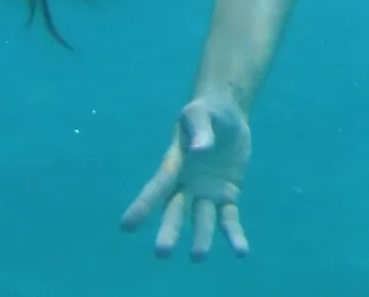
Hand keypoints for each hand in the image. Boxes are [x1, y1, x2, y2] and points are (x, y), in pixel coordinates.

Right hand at [120, 92, 252, 260]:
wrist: (226, 115)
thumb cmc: (207, 112)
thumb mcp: (201, 113)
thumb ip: (200, 130)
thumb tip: (199, 150)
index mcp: (174, 164)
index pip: (158, 186)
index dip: (143, 205)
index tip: (127, 226)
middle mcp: (186, 184)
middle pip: (175, 210)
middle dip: (169, 230)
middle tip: (162, 252)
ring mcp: (206, 192)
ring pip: (202, 219)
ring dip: (201, 237)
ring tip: (199, 256)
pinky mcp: (226, 195)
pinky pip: (229, 218)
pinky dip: (234, 235)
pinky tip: (241, 252)